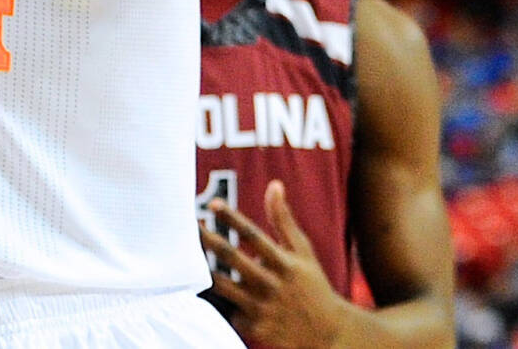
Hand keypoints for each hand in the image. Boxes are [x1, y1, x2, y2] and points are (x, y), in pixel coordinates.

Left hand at [203, 188, 351, 348]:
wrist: (329, 334)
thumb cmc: (312, 285)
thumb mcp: (303, 252)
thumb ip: (283, 220)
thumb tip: (274, 184)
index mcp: (285, 263)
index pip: (254, 235)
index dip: (232, 219)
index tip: (213, 204)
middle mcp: (273, 284)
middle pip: (231, 257)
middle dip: (207, 240)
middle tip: (187, 227)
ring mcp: (263, 308)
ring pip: (223, 285)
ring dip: (207, 271)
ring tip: (189, 258)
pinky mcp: (256, 328)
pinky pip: (230, 310)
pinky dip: (225, 302)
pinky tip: (222, 296)